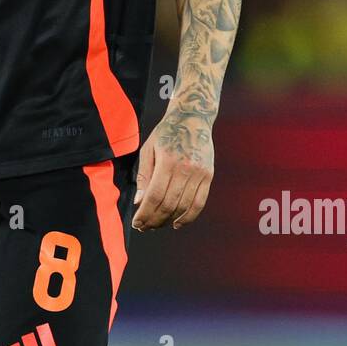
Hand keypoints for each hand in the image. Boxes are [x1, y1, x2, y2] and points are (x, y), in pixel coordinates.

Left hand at [132, 112, 213, 231]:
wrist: (192, 118)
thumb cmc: (166, 133)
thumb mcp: (148, 149)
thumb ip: (144, 176)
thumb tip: (139, 202)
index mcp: (167, 160)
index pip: (155, 195)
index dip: (145, 213)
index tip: (137, 222)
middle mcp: (185, 168)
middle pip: (169, 204)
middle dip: (154, 220)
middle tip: (144, 227)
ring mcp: (199, 173)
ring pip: (183, 206)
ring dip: (168, 220)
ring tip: (157, 225)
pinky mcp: (208, 176)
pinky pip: (199, 203)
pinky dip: (188, 217)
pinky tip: (176, 223)